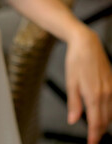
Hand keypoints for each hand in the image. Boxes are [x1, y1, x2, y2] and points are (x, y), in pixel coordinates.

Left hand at [66, 25, 111, 143]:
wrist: (86, 44)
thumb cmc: (76, 61)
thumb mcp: (70, 82)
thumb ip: (73, 103)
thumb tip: (73, 120)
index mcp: (94, 95)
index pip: (96, 122)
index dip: (94, 135)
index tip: (91, 143)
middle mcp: (106, 94)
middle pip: (105, 120)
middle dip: (99, 131)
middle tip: (92, 139)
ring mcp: (111, 88)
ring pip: (110, 113)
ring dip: (104, 122)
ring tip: (96, 129)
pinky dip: (107, 112)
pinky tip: (102, 112)